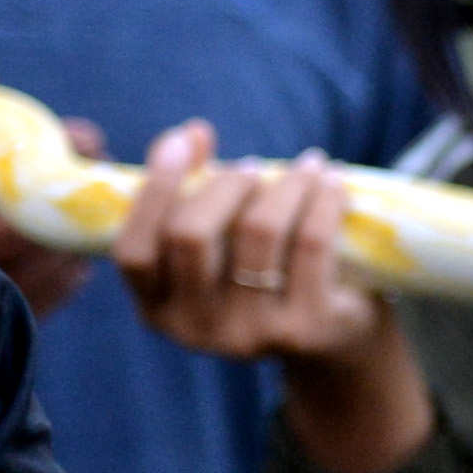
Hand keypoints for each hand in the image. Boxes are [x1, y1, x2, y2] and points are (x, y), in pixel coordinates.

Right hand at [115, 121, 432, 472]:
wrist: (337, 338)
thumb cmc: (264, 274)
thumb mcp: (221, 238)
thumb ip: (194, 188)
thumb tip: (192, 134)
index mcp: (157, 308)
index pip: (135, 250)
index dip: (154, 190)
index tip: (183, 142)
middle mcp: (194, 329)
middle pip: (191, 235)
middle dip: (224, 184)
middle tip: (253, 166)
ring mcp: (249, 335)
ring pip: (257, 231)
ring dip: (284, 184)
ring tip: (306, 166)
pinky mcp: (303, 329)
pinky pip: (310, 242)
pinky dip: (322, 200)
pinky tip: (331, 182)